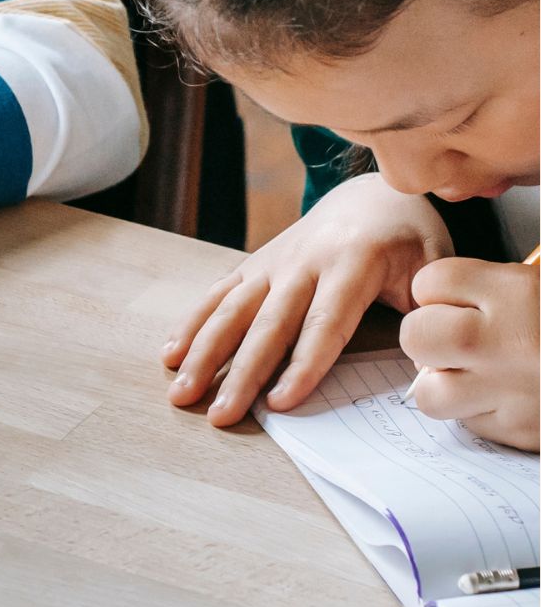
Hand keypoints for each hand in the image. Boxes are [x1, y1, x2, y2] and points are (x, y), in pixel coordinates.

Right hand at [162, 174, 452, 425]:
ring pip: (232, 309)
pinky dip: (193, 323)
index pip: (325, 323)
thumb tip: (428, 375)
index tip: (279, 403)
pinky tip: (172, 353)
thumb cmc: (409, 237)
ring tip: (181, 391)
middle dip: (240, 372)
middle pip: (267, 323)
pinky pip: (219, 293)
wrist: (371, 192)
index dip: (302, 365)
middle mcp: (305, 260)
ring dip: (203, 352)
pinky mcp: (255, 262)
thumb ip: (430, 315)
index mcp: (353, 262)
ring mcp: (274, 260)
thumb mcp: (435, 267)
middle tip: (218, 414)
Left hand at [401, 257, 539, 450]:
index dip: (438, 291)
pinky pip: (470, 424)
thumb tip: (446, 299)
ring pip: (430, 393)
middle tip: (450, 337)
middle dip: (427, 336)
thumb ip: (497, 289)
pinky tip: (505, 396)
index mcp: (516, 292)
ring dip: (444, 383)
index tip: (453, 297)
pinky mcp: (520, 431)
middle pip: (416, 336)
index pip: (430, 282)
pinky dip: (478, 412)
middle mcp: (506, 341)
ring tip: (472, 373)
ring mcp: (511, 391)